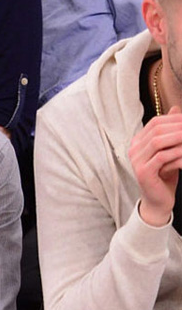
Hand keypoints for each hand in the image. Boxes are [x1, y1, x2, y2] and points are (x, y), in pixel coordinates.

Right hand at [128, 106, 181, 225]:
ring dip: (178, 137)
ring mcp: (136, 161)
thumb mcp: (170, 150)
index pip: (156, 122)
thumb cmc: (165, 175)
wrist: (159, 200)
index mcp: (138, 142)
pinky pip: (162, 157)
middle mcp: (134, 149)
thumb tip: (176, 109)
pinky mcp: (143, 172)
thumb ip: (171, 132)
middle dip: (178, 127)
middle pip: (157, 129)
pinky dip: (177, 153)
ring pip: (158, 141)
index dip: (174, 119)